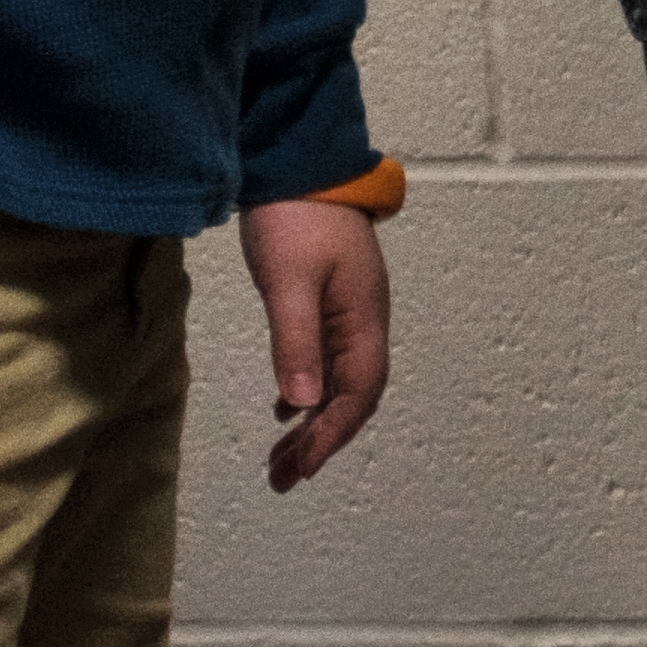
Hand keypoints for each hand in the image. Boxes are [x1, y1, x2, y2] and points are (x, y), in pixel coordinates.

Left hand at [239, 196, 391, 491]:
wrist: (301, 168)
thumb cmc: (295, 223)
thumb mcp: (289, 283)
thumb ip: (296, 343)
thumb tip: (303, 406)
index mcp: (361, 324)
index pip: (356, 396)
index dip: (329, 437)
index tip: (296, 471)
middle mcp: (364, 327)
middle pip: (354, 399)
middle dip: (322, 443)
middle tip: (282, 479)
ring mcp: (351, 316)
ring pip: (341, 385)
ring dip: (315, 424)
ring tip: (282, 458)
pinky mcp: (333, 306)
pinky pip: (329, 365)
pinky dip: (310, 394)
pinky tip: (288, 409)